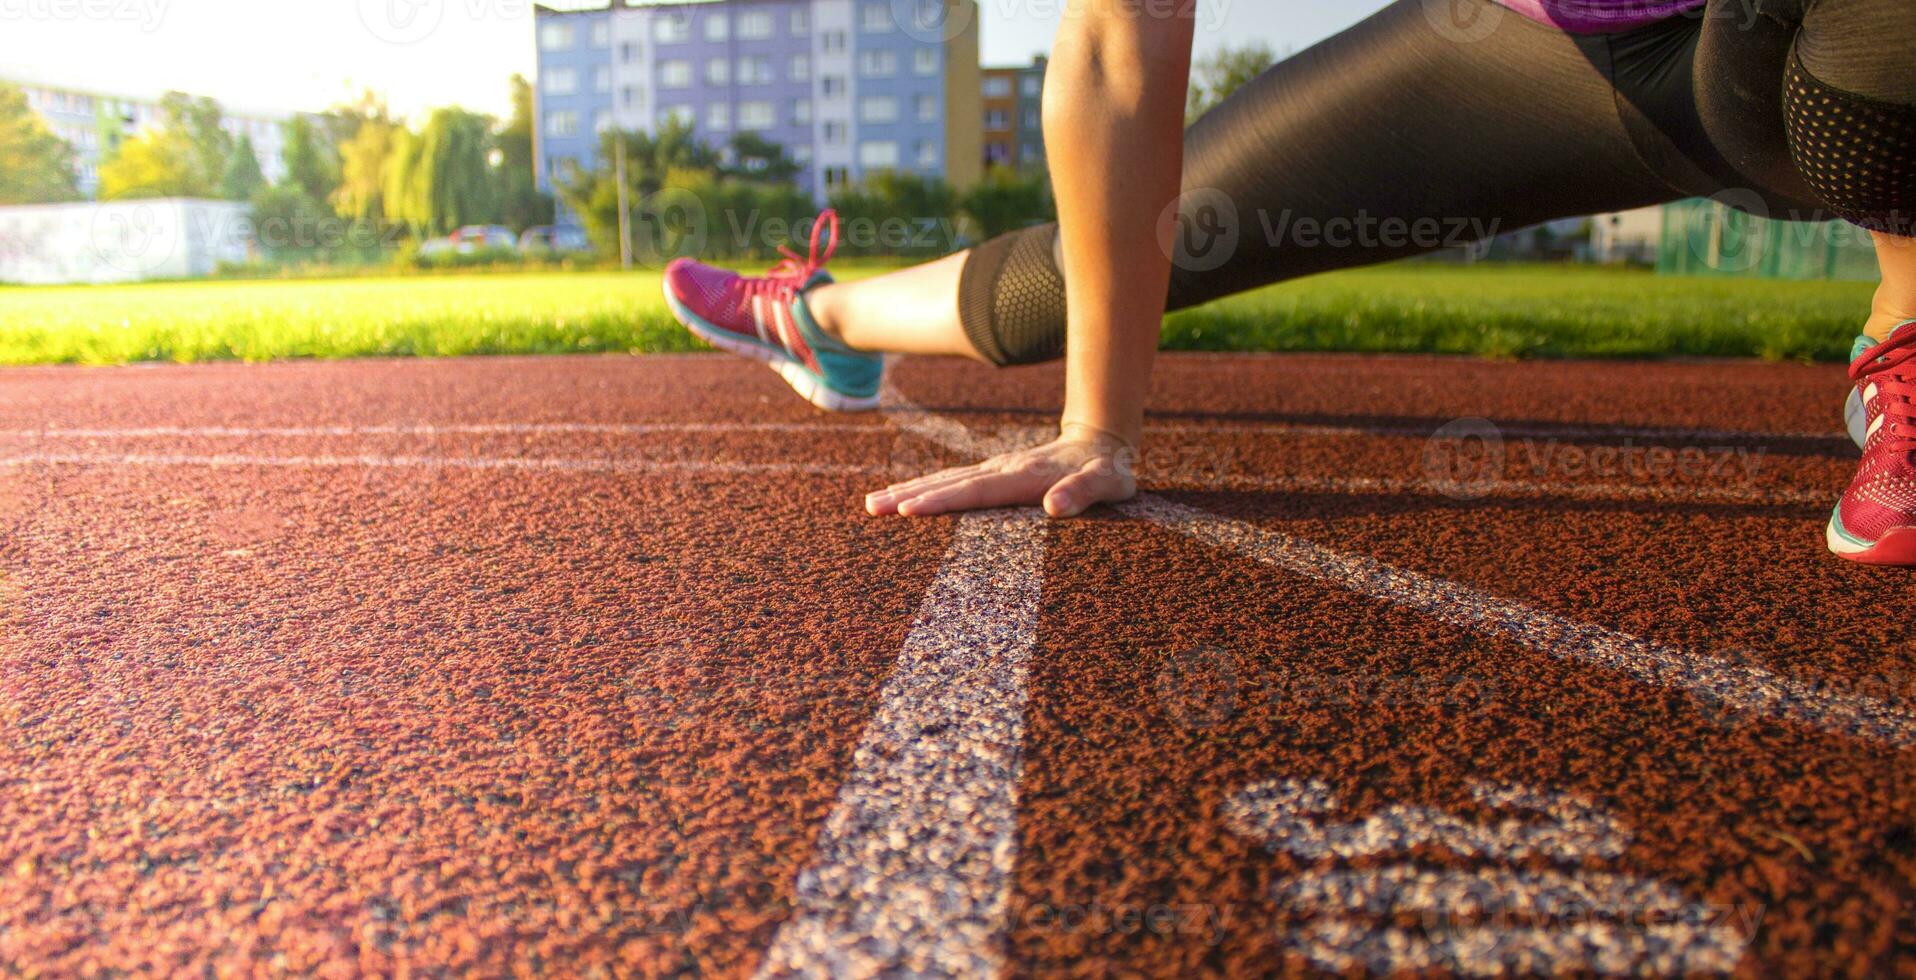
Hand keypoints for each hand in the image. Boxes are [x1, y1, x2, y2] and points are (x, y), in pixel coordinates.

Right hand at [866, 426, 1137, 518]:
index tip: (910, 510)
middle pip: (949, 483)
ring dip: (909, 490)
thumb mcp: (1107, 483)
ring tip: (873, 502)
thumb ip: (1083, 492)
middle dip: (909, 495)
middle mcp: (1002, 469)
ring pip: (945, 479)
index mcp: (1024, 476)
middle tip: (872, 508)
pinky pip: (952, 479)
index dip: (942, 501)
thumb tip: (1054, 506)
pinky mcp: (992, 472)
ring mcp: (994, 468)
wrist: (1101, 440)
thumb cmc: (1107, 471)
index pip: (976, 491)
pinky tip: (903, 495)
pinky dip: (924, 487)